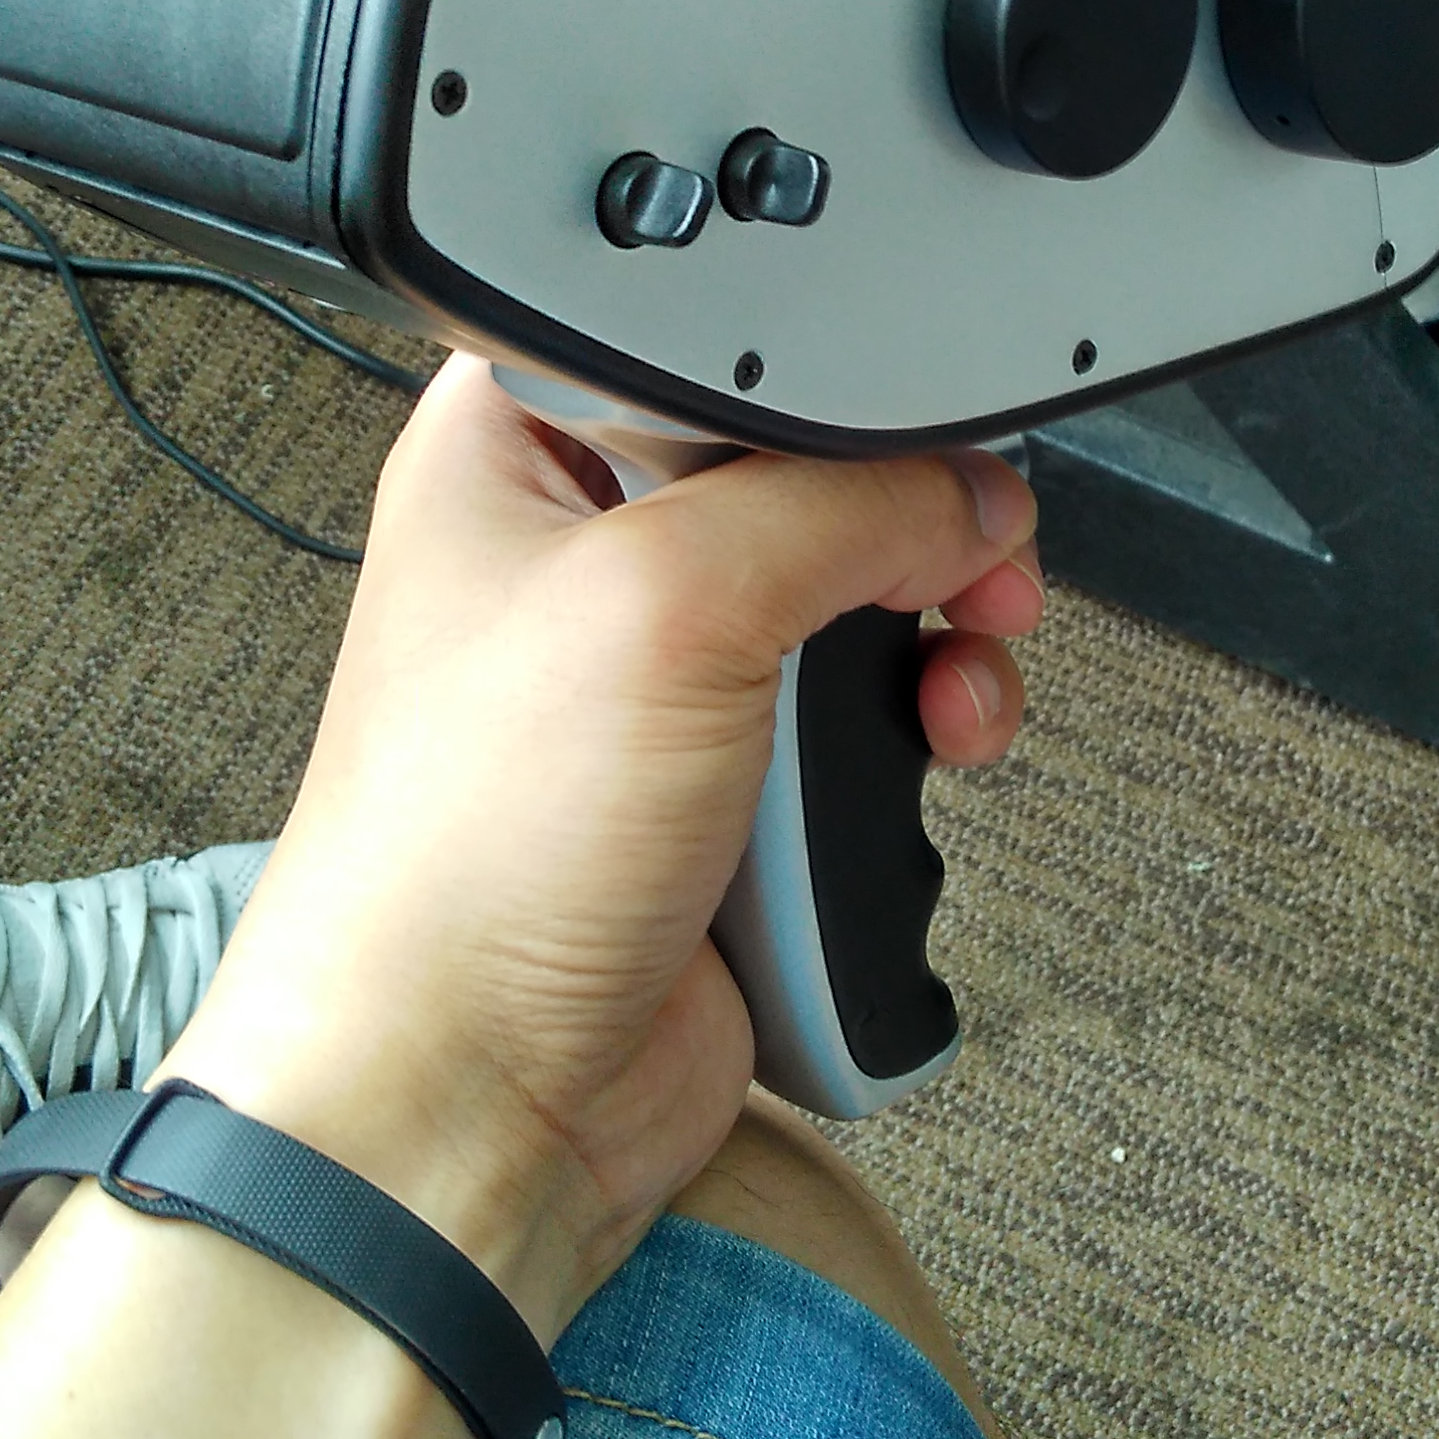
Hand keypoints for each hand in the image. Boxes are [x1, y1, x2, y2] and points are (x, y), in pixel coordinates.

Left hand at [172, 358, 1040, 1339]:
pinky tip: (928, 755)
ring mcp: (668, 680)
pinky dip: (920, 740)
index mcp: (521, 447)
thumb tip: (964, 488)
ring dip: (935, 641)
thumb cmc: (469, 853)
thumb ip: (843, 502)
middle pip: (815, 470)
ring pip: (863, 602)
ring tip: (948, 685)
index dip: (825, 366)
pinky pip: (868, 728)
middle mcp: (593, 551)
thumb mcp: (670, 599)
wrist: (472, 1099)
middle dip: (916, 520)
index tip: (915, 406)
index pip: (709, 338)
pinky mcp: (733, 793)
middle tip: (969, 554)